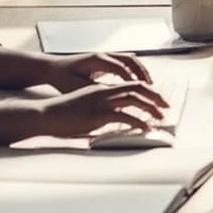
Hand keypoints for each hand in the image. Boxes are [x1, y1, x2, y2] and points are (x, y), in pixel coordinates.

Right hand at [36, 80, 168, 140]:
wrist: (45, 115)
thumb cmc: (64, 114)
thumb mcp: (87, 107)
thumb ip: (103, 110)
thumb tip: (117, 119)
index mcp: (103, 88)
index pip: (132, 84)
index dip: (148, 91)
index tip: (158, 100)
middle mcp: (105, 91)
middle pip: (138, 88)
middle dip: (155, 97)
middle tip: (166, 107)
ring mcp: (102, 101)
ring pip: (134, 99)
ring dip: (151, 108)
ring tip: (161, 118)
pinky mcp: (97, 114)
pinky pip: (123, 116)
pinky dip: (138, 121)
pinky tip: (145, 128)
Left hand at [41, 52, 153, 92]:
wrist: (52, 68)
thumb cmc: (62, 79)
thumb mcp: (77, 88)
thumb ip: (95, 91)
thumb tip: (112, 100)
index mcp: (97, 60)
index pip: (121, 68)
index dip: (133, 81)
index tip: (143, 93)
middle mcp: (104, 55)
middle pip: (131, 61)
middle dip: (144, 75)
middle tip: (153, 90)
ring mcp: (105, 55)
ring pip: (130, 60)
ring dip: (141, 72)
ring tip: (151, 86)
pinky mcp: (105, 60)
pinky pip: (125, 62)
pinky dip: (135, 71)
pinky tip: (139, 82)